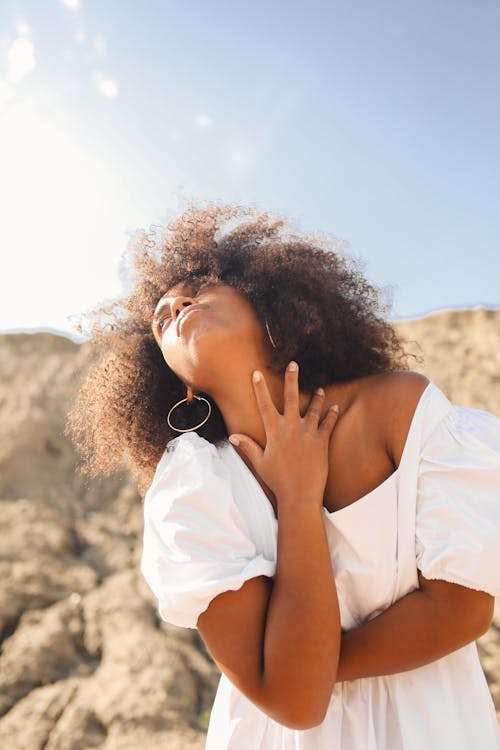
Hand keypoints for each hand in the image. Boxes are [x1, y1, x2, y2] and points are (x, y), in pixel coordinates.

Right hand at [229, 361, 338, 505]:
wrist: (300, 495)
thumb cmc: (278, 480)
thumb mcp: (260, 463)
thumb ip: (248, 447)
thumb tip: (232, 436)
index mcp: (274, 432)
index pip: (264, 405)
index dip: (260, 388)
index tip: (256, 373)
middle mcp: (291, 428)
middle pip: (291, 398)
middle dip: (292, 379)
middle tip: (294, 364)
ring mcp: (308, 433)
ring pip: (314, 409)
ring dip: (317, 398)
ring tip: (320, 389)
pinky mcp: (322, 441)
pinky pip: (328, 424)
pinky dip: (331, 415)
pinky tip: (335, 408)